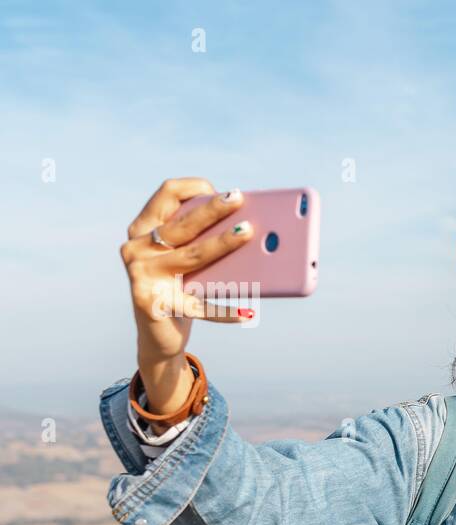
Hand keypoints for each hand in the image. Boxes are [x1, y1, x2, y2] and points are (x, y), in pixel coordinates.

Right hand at [120, 177, 254, 363]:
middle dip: (212, 210)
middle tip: (238, 199)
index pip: (166, 194)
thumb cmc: (180, 287)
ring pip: (192, 255)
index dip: (193, 188)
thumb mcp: (184, 258)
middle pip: (183, 224)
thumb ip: (199, 238)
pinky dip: (224, 312)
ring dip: (222, 243)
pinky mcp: (152, 304)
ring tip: (248, 233)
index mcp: (144, 228)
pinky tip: (247, 313)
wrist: (158, 335)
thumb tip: (245, 223)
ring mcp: (141, 275)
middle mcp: (137, 248)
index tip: (219, 190)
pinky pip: (197, 306)